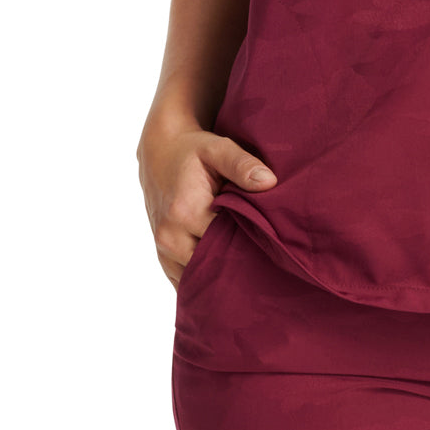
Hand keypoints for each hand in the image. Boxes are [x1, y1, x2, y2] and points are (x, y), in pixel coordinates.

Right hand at [137, 121, 275, 289]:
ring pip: (198, 278)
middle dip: (237, 264)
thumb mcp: (218, 148)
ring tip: (246, 268)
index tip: (270, 243)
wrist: (159, 153)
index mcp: (185, 211)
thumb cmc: (193, 150)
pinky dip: (204, 280)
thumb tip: (270, 182)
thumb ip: (243, 165)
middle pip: (212, 265)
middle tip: (265, 261)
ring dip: (220, 275)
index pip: (226, 243)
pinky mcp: (162, 255)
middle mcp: (170, 235)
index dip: (251, 244)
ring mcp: (163, 249)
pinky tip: (224, 276)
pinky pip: (184, 281)